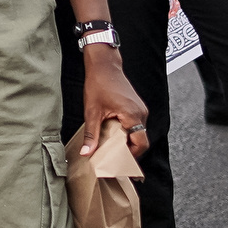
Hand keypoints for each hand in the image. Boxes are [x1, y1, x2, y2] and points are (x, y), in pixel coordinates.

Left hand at [75, 46, 151, 160]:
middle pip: (141, 140)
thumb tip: (87, 153)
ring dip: (127, 141)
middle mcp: (141, 113)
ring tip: (111, 147)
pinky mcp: (137, 107)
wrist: (104, 65)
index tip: (119, 163)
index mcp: (133, 115)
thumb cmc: (98, 84)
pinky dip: (127, 132)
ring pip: (138, 133)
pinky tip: (113, 134)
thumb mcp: (92, 111)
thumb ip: (91, 134)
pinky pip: (136, 125)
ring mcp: (141, 109)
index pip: (141, 144)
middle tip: (114, 158)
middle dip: (128, 151)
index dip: (131, 156)